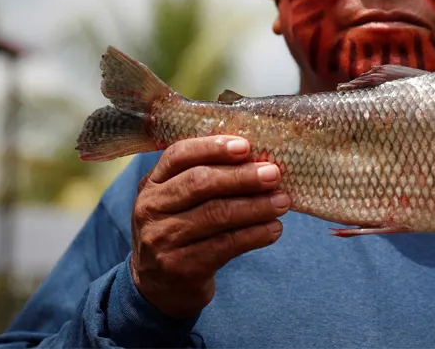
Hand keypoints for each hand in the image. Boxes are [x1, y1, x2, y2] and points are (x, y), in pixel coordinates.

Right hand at [130, 135, 288, 317]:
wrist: (159, 288)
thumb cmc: (180, 232)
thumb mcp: (178, 201)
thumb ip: (205, 179)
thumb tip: (259, 161)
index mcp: (152, 183)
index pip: (179, 155)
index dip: (213, 147)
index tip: (246, 146)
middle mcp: (151, 209)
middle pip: (200, 183)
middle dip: (242, 177)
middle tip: (274, 174)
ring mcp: (163, 239)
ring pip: (216, 215)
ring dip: (256, 206)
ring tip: (282, 202)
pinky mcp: (181, 267)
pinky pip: (225, 245)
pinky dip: (255, 235)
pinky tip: (274, 229)